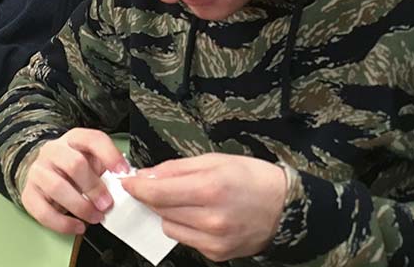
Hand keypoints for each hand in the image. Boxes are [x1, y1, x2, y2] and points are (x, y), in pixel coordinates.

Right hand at [21, 129, 128, 234]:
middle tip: (107, 204)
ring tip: (95, 217)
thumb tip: (125, 183)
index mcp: (73, 139)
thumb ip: (105, 168)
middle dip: (94, 187)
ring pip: (57, 188)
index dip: (110, 155)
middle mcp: (53, 151)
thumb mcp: (91, 159)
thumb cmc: (73, 167)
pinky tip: (78, 226)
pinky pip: (43, 212)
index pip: (92, 139)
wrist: (42, 171)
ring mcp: (38, 172)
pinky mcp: (28, 194)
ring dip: (80, 206)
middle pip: (74, 164)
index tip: (123, 172)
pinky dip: (63, 223)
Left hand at [123, 153, 286, 261]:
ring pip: (169, 227)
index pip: (157, 192)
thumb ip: (177, 168)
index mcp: (210, 188)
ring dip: (169, 213)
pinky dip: (186, 227)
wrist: (286, 208)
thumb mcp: (216, 160)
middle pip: (160, 210)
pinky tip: (201, 216)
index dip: (137, 187)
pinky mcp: (216, 254)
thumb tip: (147, 175)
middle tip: (160, 186)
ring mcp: (213, 240)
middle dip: (154, 197)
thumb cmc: (254, 178)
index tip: (128, 182)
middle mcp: (211, 218)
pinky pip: (186, 239)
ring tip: (189, 201)